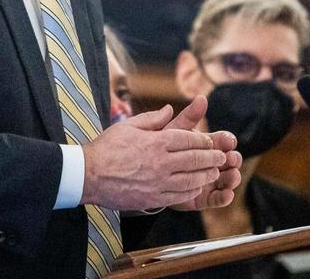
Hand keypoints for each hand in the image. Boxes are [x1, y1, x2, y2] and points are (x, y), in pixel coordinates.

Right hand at [81, 104, 225, 210]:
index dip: (203, 141)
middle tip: (221, 158)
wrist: (88, 175)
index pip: (188, 140)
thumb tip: (169, 109)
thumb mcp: (127, 126)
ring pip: (191, 180)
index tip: (210, 142)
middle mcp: (160, 162)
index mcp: (155, 142)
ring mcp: (157, 182)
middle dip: (212, 159)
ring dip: (206, 176)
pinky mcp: (152, 198)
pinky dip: (191, 191)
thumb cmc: (106, 148)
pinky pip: (179, 196)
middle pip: (195, 160)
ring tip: (213, 173)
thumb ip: (151, 118)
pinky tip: (196, 188)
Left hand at [164, 96, 242, 210]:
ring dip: (232, 177)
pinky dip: (224, 197)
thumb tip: (201, 98)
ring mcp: (209, 180)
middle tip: (232, 158)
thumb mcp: (174, 132)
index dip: (227, 141)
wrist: (147, 174)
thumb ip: (188, 118)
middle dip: (233, 159)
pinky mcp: (204, 197)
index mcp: (207, 145)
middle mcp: (211, 162)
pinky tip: (227, 194)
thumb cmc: (162, 148)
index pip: (223, 141)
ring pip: (227, 179)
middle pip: (228, 160)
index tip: (229, 141)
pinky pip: (217, 198)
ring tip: (232, 176)